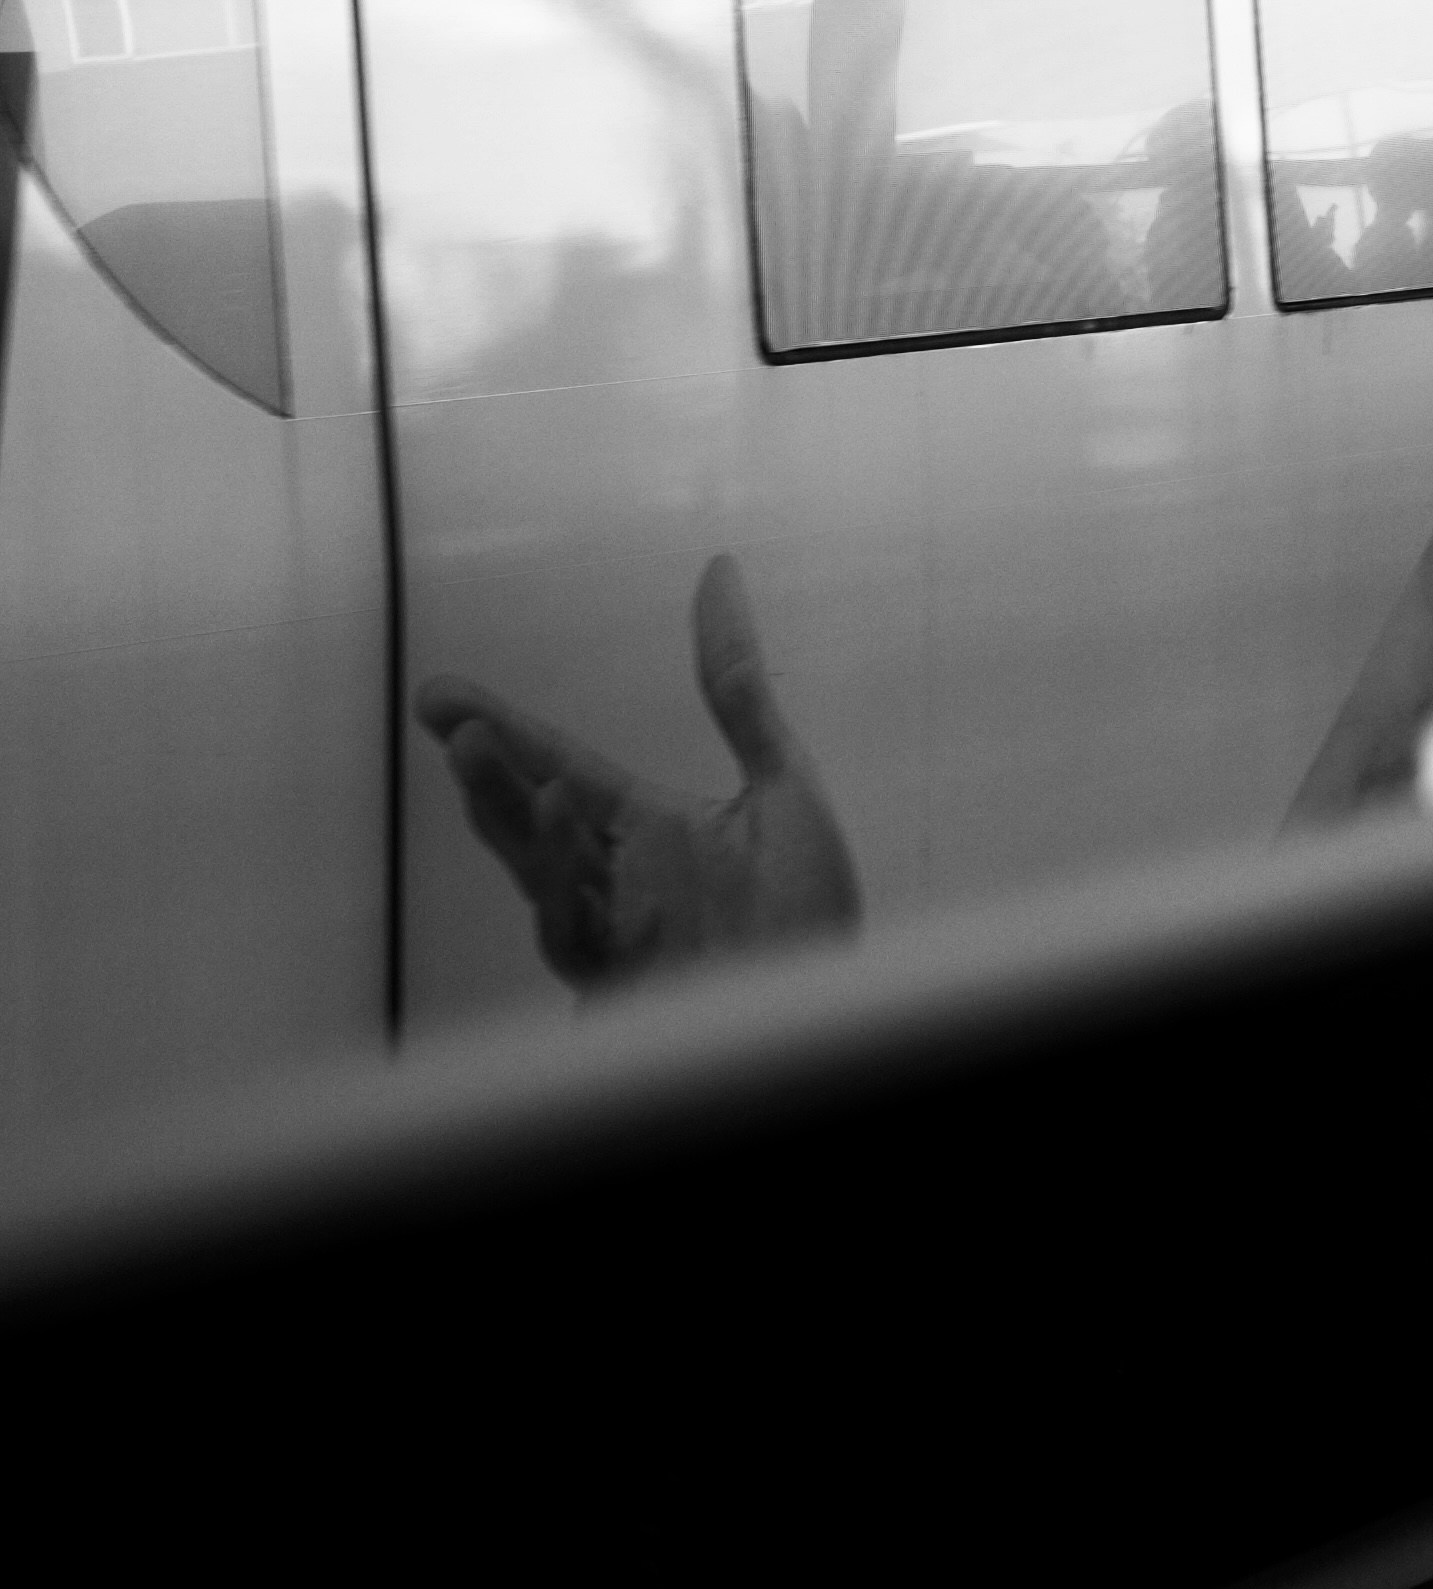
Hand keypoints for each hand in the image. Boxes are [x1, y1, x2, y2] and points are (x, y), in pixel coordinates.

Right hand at [417, 556, 862, 989]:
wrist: (837, 1017)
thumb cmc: (810, 912)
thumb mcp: (783, 782)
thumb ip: (737, 685)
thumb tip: (719, 572)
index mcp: (650, 831)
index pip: (563, 769)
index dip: (504, 732)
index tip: (438, 695)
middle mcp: (619, 881)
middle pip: (533, 818)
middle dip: (488, 771)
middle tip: (450, 720)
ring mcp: (615, 937)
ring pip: (541, 873)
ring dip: (514, 815)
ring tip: (482, 754)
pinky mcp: (622, 989)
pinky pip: (577, 938)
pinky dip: (566, 890)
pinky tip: (563, 839)